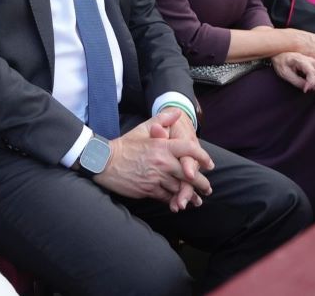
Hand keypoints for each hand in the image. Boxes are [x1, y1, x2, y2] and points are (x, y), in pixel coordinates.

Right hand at [93, 111, 212, 203]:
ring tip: (197, 200)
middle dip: (201, 183)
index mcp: (162, 146)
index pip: (189, 150)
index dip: (202, 157)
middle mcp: (162, 162)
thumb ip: (161, 120)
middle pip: (188, 174)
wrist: (104, 162)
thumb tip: (178, 112)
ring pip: (178, 188)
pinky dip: (173, 200)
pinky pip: (166, 196)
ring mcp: (155, 177)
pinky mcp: (148, 190)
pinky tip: (178, 202)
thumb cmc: (125, 145)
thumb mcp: (142, 129)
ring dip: (189, 195)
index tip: (209, 164)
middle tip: (207, 189)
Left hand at [272, 51, 314, 95]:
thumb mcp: (284, 73)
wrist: (279, 51)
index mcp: (301, 59)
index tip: (306, 90)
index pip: (311, 71)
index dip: (310, 82)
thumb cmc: (281, 62)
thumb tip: (309, 89)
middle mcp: (310, 58)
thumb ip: (297, 81)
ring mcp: (314, 59)